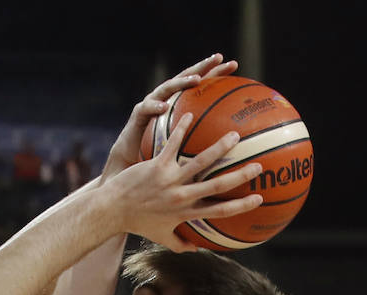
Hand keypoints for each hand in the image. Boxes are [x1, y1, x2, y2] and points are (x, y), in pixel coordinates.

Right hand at [102, 53, 238, 178]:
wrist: (131, 164)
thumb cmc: (161, 158)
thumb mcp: (185, 151)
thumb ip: (202, 145)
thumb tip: (228, 152)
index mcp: (179, 106)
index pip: (200, 86)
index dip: (216, 74)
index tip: (235, 65)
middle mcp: (167, 100)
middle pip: (186, 78)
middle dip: (202, 67)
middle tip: (218, 58)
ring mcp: (151, 105)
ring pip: (167, 87)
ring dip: (181, 82)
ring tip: (195, 80)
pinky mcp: (137, 116)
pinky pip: (146, 109)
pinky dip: (154, 107)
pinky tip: (163, 107)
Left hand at [107, 114, 262, 251]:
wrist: (113, 210)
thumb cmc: (138, 224)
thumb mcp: (161, 237)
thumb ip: (181, 244)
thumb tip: (197, 248)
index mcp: (185, 214)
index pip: (219, 212)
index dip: (241, 207)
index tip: (259, 198)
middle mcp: (181, 197)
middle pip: (217, 186)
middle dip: (239, 176)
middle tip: (258, 165)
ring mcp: (169, 180)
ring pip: (200, 162)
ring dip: (218, 148)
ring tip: (234, 134)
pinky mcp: (156, 166)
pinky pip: (172, 144)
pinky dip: (182, 129)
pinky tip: (191, 113)